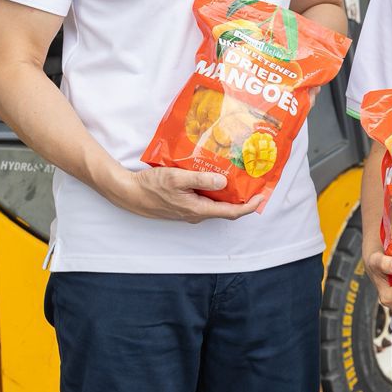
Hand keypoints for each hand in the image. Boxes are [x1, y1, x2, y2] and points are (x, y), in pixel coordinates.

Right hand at [108, 166, 263, 222]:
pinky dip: (214, 191)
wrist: (130, 194)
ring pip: (215, 204)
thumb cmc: (152, 186)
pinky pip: (204, 201)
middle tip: (252, 183)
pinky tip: (213, 178)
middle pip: (226, 209)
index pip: (231, 212)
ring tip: (237, 177)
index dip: (249, 206)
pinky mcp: (183, 206)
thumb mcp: (177, 178)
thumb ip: (201, 180)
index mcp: (198, 210)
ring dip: (227, 193)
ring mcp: (189, 211)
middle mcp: (196, 214)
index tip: (261, 195)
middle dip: (242, 198)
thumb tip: (223, 181)